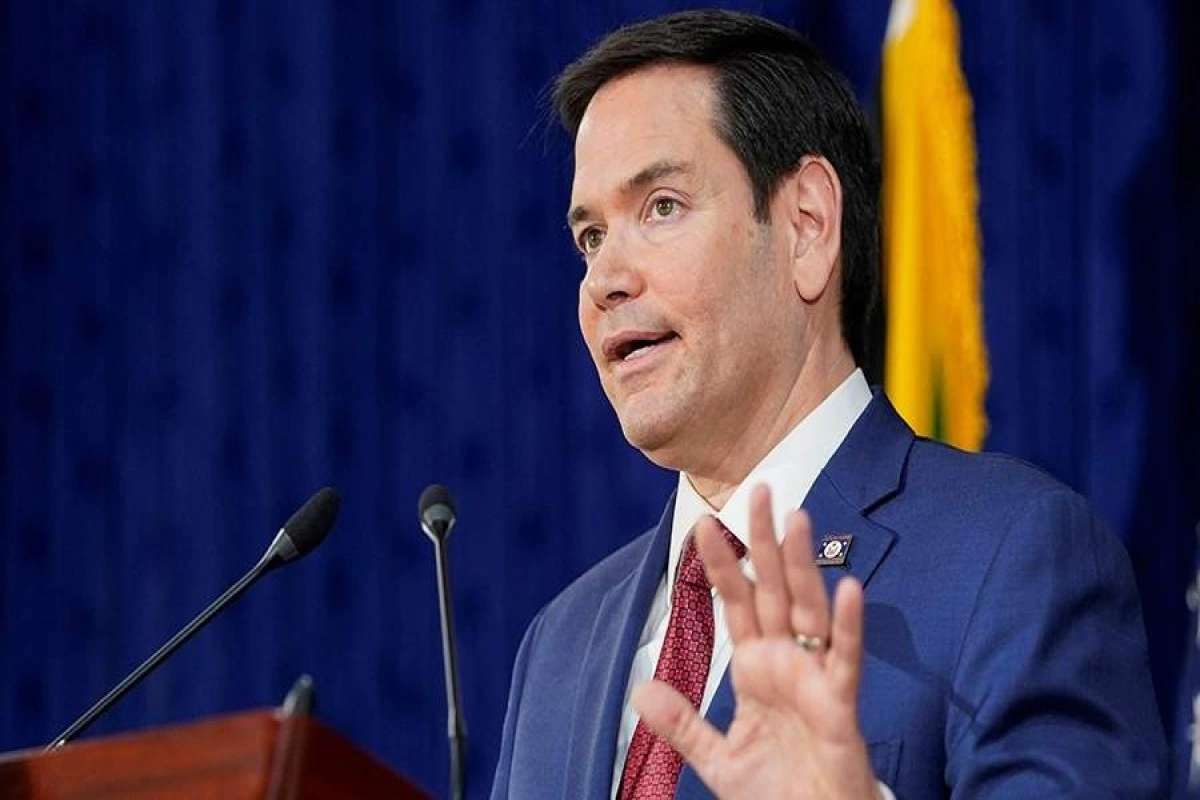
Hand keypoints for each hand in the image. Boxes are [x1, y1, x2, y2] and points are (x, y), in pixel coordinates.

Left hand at [632, 484, 879, 799]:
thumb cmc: (778, 794)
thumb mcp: (718, 759)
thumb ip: (683, 724)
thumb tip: (640, 690)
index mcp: (757, 669)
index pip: (736, 603)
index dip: (721, 565)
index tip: (702, 524)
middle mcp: (786, 662)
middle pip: (773, 589)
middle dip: (765, 541)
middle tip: (761, 489)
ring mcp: (814, 678)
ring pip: (808, 609)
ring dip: (801, 565)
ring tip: (796, 519)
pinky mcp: (839, 706)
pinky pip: (845, 659)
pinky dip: (848, 626)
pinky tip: (848, 589)